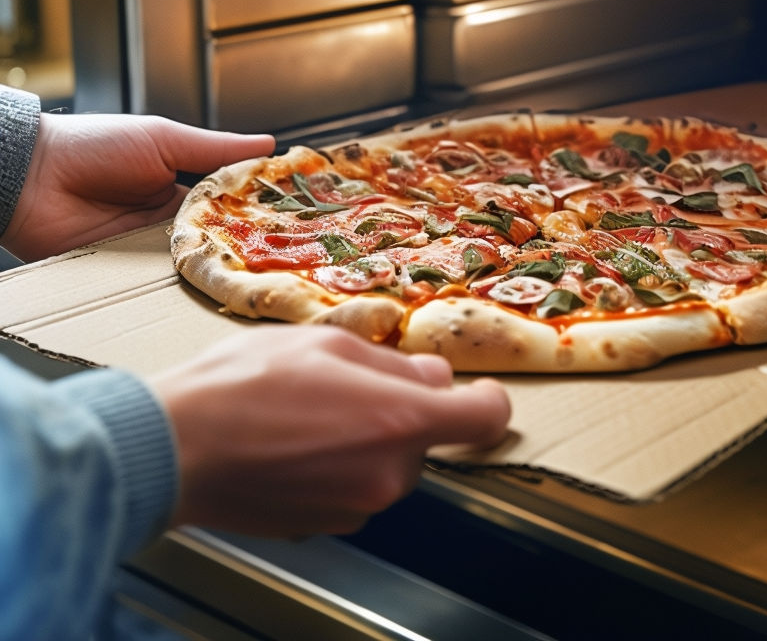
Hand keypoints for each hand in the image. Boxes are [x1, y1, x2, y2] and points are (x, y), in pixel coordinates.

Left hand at [1, 112, 273, 261]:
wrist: (30, 175)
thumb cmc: (93, 145)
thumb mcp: (164, 139)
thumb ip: (217, 149)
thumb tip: (268, 145)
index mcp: (182, 186)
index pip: (234, 202)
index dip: (263, 209)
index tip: (301, 216)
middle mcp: (169, 219)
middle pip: (221, 236)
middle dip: (250, 245)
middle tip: (292, 254)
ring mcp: (149, 247)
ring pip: (197, 260)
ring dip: (221, 265)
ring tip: (264, 275)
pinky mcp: (125, 271)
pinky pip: (162, 279)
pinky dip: (184, 281)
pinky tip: (215, 286)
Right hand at [152, 325, 510, 535]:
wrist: (175, 446)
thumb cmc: (244, 386)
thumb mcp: (329, 344)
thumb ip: (396, 364)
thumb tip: (433, 377)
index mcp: (401, 421)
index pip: (487, 418)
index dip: (485, 400)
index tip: (474, 392)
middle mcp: (388, 475)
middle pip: (427, 436)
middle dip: (402, 409)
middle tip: (349, 383)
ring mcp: (356, 507)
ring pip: (388, 461)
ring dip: (368, 437)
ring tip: (310, 410)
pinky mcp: (325, 525)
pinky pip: (354, 486)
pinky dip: (340, 465)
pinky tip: (295, 442)